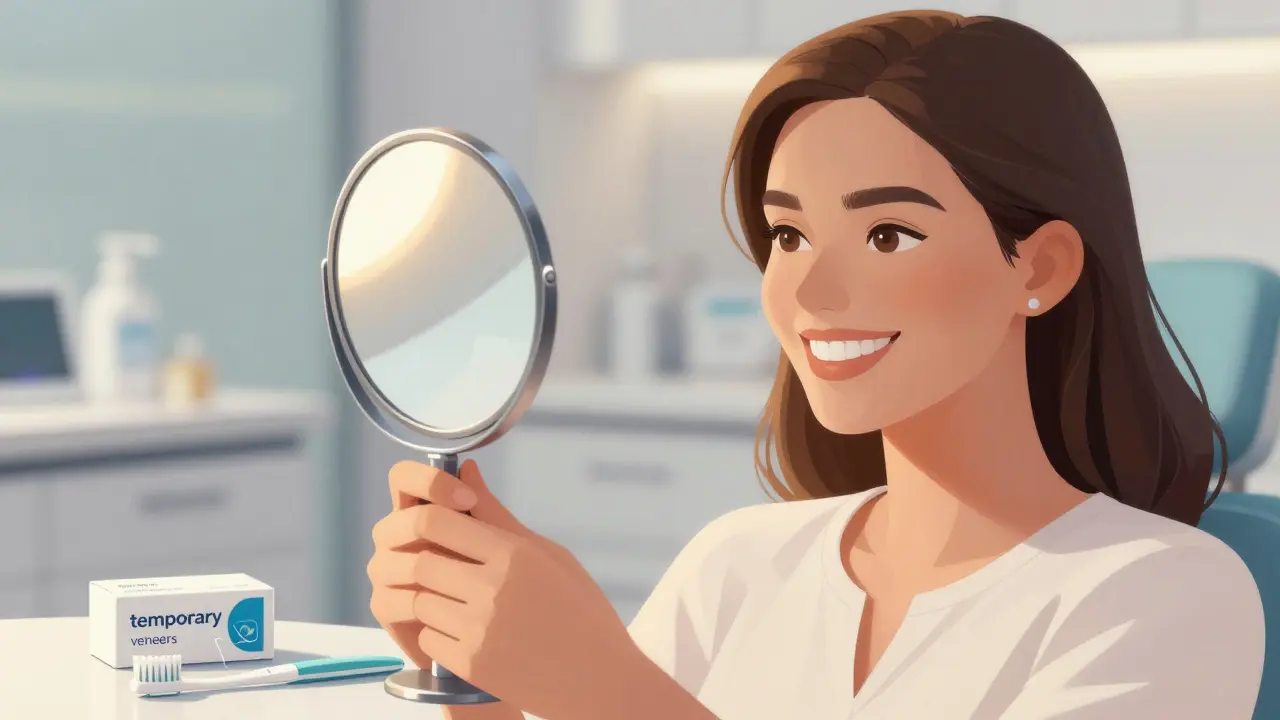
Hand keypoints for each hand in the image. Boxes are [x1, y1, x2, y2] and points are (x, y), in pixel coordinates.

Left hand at [367, 459, 647, 719]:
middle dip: (427, 563)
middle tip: (447, 571)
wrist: (600, 679)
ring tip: (461, 603)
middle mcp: (493, 590)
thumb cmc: (580, 611)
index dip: (428, 521)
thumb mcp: (548, 554)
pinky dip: (439, 633)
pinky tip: (467, 633)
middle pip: (422, 561)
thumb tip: (465, 471)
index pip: (438, 522)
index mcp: (514, 555)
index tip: (439, 529)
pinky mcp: (472, 666)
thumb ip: (497, 515)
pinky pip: (428, 638)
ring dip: (432, 599)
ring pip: (421, 601)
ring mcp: (480, 631)